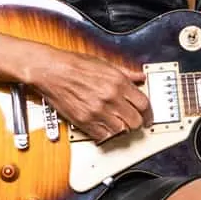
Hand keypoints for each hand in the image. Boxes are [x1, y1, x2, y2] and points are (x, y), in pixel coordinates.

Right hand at [27, 49, 151, 143]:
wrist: (51, 70)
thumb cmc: (74, 64)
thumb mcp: (104, 63)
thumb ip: (125, 72)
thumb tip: (139, 77)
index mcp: (118, 82)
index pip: (144, 104)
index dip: (149, 113)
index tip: (148, 117)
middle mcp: (110, 97)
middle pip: (135, 121)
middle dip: (136, 122)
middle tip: (133, 121)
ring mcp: (97, 110)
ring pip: (121, 131)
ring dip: (121, 129)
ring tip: (118, 123)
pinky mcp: (84, 120)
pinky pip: (103, 136)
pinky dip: (106, 134)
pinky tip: (104, 127)